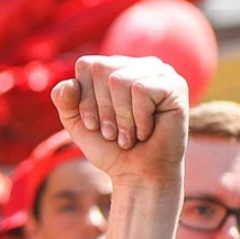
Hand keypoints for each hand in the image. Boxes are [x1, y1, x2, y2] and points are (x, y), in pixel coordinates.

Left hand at [50, 54, 188, 184]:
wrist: (138, 174)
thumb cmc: (110, 147)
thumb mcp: (76, 122)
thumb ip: (63, 100)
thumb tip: (69, 84)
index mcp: (114, 66)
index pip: (86, 64)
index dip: (85, 99)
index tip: (95, 124)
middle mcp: (137, 64)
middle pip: (101, 69)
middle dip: (102, 108)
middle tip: (113, 132)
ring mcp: (159, 72)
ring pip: (119, 80)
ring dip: (120, 117)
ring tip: (129, 134)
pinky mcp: (176, 85)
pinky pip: (142, 90)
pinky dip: (139, 118)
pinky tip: (147, 131)